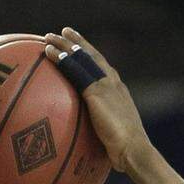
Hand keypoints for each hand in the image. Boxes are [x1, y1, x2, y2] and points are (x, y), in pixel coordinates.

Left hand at [44, 27, 154, 175]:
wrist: (134, 150)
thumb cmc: (123, 151)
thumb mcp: (110, 136)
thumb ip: (99, 130)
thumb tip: (85, 141)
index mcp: (117, 91)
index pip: (102, 67)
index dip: (90, 55)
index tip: (79, 46)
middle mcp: (113, 82)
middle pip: (92, 56)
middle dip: (78, 42)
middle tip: (63, 32)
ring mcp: (105, 84)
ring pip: (82, 58)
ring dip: (65, 45)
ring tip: (49, 37)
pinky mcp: (96, 91)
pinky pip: (75, 71)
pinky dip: (62, 59)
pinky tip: (49, 53)